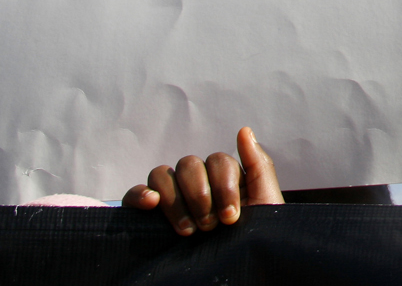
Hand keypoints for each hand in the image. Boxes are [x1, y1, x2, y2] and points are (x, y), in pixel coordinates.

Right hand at [121, 127, 282, 234]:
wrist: (237, 273)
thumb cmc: (253, 239)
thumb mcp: (265, 203)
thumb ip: (259, 166)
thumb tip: (244, 130)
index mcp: (224, 179)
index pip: (218, 160)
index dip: (224, 186)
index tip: (231, 217)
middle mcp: (196, 183)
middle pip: (190, 164)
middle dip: (201, 195)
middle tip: (210, 225)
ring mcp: (171, 197)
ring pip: (163, 174)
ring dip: (175, 200)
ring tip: (188, 231)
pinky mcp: (149, 214)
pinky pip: (136, 193)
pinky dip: (140, 194)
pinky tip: (151, 204)